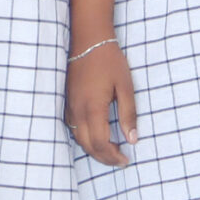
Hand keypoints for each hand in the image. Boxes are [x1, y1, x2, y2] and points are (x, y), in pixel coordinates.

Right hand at [65, 40, 137, 166]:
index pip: (100, 143)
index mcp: (93, 108)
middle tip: (120, 161)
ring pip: (78, 139)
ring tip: (111, 151)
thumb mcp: (125, 85)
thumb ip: (129, 114)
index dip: (112, 156)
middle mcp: (78, 111)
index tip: (126, 160)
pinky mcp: (67, 102)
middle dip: (104, 157)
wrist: (88, 39)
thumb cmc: (109, 60)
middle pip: (88, 146)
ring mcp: (70, 107)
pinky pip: (73, 129)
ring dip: (93, 149)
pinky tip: (96, 136)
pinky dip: (84, 138)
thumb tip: (132, 139)